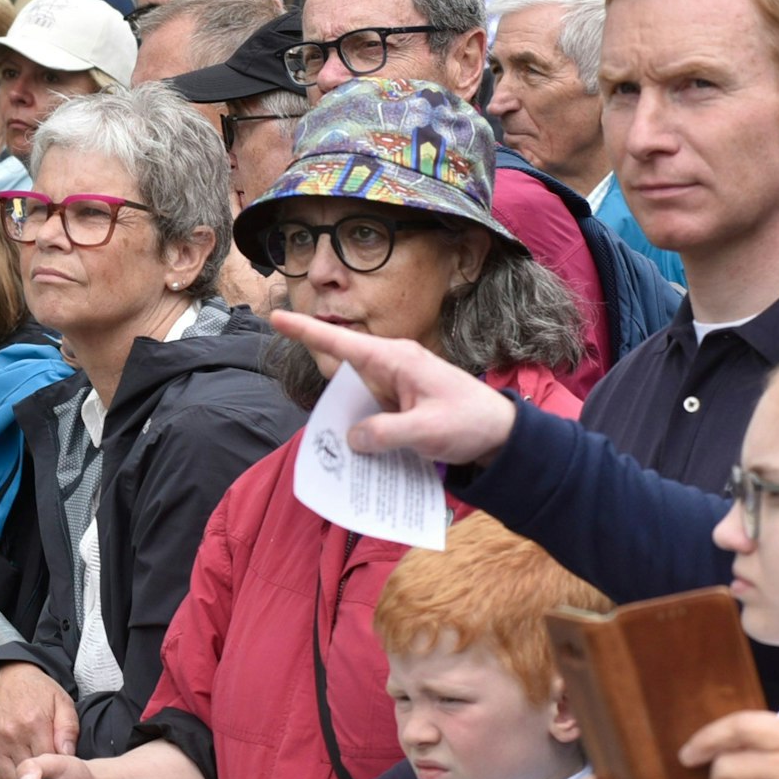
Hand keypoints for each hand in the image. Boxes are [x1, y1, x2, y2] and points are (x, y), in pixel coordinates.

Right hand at [0, 662, 79, 778]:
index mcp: (34, 723)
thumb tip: (68, 755)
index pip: (50, 763)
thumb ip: (68, 729)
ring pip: (13, 778)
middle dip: (43, 777)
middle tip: (51, 773)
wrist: (8, 677)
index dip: (59, 770)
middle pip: (31, 774)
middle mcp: (12, 735)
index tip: (63, 769)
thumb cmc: (37, 690)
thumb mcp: (62, 702)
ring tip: (37, 773)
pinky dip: (10, 777)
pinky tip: (21, 771)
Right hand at [267, 310, 516, 467]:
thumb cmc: (470, 421)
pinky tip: (367, 462)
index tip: (276, 316)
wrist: (502, 434)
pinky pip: (372, 418)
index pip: (342, 344)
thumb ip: (386, 434)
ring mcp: (396, 388)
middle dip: (333, 404)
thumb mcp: (426, 430)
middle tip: (330, 438)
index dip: (307, 330)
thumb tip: (352, 439)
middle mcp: (392, 368)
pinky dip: (366, 436)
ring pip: (356, 402)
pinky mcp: (400, 407)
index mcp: (396, 360)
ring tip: (348, 459)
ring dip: (350, 426)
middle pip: (344, 379)